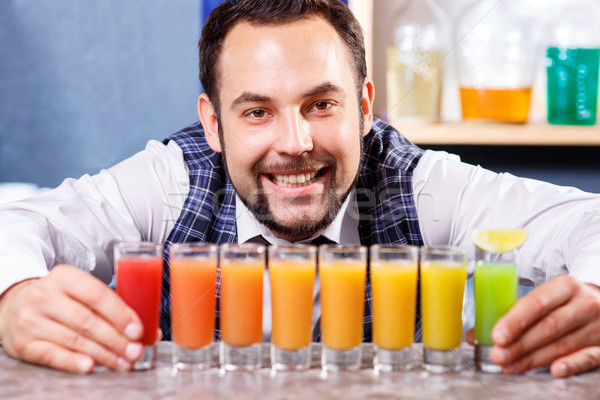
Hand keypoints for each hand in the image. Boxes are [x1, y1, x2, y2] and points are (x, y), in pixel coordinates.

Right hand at [0, 265, 144, 372]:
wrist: (15, 305)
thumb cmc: (60, 299)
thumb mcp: (79, 290)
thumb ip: (111, 305)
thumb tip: (149, 331)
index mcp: (64, 276)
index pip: (97, 294)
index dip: (120, 314)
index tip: (137, 330)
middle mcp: (45, 295)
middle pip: (87, 320)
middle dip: (116, 339)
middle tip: (135, 350)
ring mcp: (31, 320)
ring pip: (74, 339)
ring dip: (103, 354)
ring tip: (122, 361)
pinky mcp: (23, 344)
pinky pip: (51, 354)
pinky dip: (73, 361)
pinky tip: (90, 366)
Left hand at [467, 275, 599, 377]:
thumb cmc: (565, 301)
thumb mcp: (545, 296)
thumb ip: (513, 312)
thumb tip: (475, 335)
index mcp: (565, 286)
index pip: (538, 303)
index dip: (516, 321)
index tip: (497, 335)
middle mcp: (584, 304)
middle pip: (548, 327)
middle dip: (520, 344)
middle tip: (498, 355)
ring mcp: (598, 325)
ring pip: (563, 345)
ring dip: (533, 358)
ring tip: (510, 365)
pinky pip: (589, 358)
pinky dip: (571, 365)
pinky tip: (553, 370)